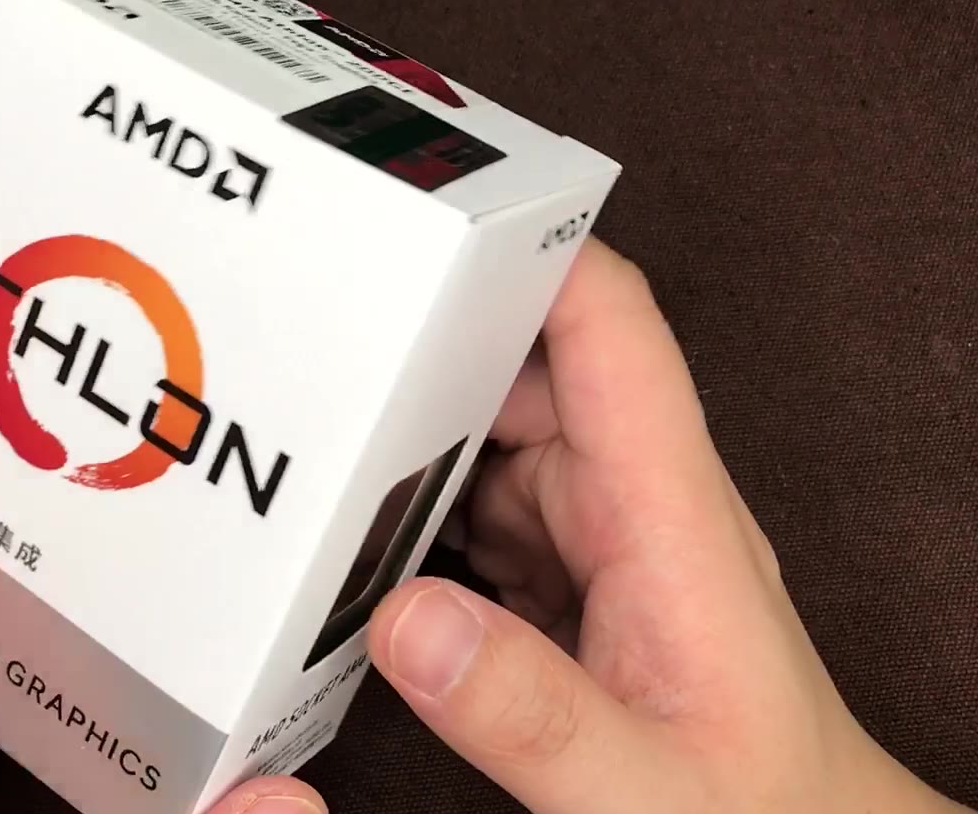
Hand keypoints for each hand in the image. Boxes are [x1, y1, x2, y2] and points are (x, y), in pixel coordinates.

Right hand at [361, 238, 972, 812]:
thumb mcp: (648, 792)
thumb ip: (530, 715)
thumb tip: (405, 617)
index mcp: (671, 517)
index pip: (609, 328)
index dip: (526, 253)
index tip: (424, 222)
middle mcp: (635, 506)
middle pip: (521, 373)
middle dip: (423, 353)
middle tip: (309, 356)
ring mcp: (603, 541)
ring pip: (490, 443)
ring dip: (410, 444)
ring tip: (312, 450)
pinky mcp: (573, 582)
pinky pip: (480, 513)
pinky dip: (417, 520)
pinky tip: (361, 551)